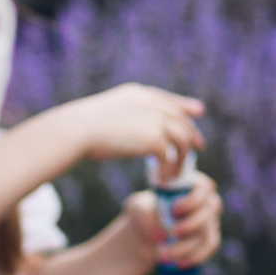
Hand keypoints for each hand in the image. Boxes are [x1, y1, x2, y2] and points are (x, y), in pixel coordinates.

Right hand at [49, 85, 205, 164]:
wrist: (77, 129)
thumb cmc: (80, 127)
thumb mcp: (104, 114)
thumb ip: (121, 118)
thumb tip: (122, 131)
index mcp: (137, 94)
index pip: (168, 99)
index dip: (185, 106)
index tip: (197, 112)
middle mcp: (151, 103)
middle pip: (181, 118)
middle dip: (192, 132)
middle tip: (199, 146)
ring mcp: (155, 120)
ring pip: (182, 139)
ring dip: (182, 158)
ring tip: (177, 173)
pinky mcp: (155, 139)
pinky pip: (171, 157)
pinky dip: (170, 170)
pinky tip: (164, 180)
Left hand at [123, 171, 222, 271]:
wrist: (147, 232)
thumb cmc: (144, 213)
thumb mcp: (138, 208)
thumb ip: (146, 210)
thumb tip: (163, 228)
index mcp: (191, 184)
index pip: (203, 188)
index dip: (191, 201)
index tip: (174, 210)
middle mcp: (206, 200)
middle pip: (208, 212)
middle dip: (190, 225)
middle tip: (171, 233)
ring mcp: (211, 220)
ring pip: (206, 234)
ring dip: (185, 247)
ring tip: (162, 255)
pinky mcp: (210, 238)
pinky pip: (209, 247)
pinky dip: (195, 257)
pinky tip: (180, 263)